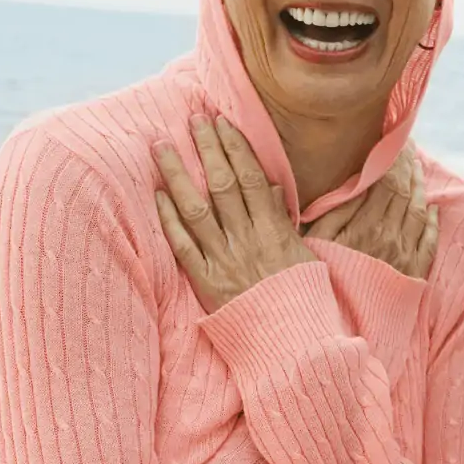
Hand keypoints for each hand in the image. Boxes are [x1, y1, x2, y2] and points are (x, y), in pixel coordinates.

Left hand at [154, 115, 314, 312]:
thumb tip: (270, 187)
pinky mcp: (206, 283)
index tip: (223, 123)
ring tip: (161, 146)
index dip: (236, 148)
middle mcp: (248, 241)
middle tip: (193, 119)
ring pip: (196, 209)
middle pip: (222, 185)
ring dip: (178, 174)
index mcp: (275, 232)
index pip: (252, 179)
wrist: (293, 344)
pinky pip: (183, 245)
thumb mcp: (305, 255)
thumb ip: (284, 220)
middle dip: (207, 149)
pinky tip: (159, 195)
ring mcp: (224, 261)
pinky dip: (169, 219)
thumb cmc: (304, 300)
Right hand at [306, 146, 438, 279]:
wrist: (345, 323)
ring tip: (417, 168)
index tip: (393, 141)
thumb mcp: (317, 241)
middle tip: (407, 146)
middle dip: (408, 164)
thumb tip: (355, 181)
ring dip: (420, 185)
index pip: (386, 180)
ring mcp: (405, 254)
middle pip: (405, 190)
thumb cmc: (322, 280)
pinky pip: (430, 239)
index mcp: (365, 223)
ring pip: (420, 210)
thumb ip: (336, 210)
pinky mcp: (415, 271)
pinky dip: (433, 220)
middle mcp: (390, 235)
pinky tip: (433, 208)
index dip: (393, 158)